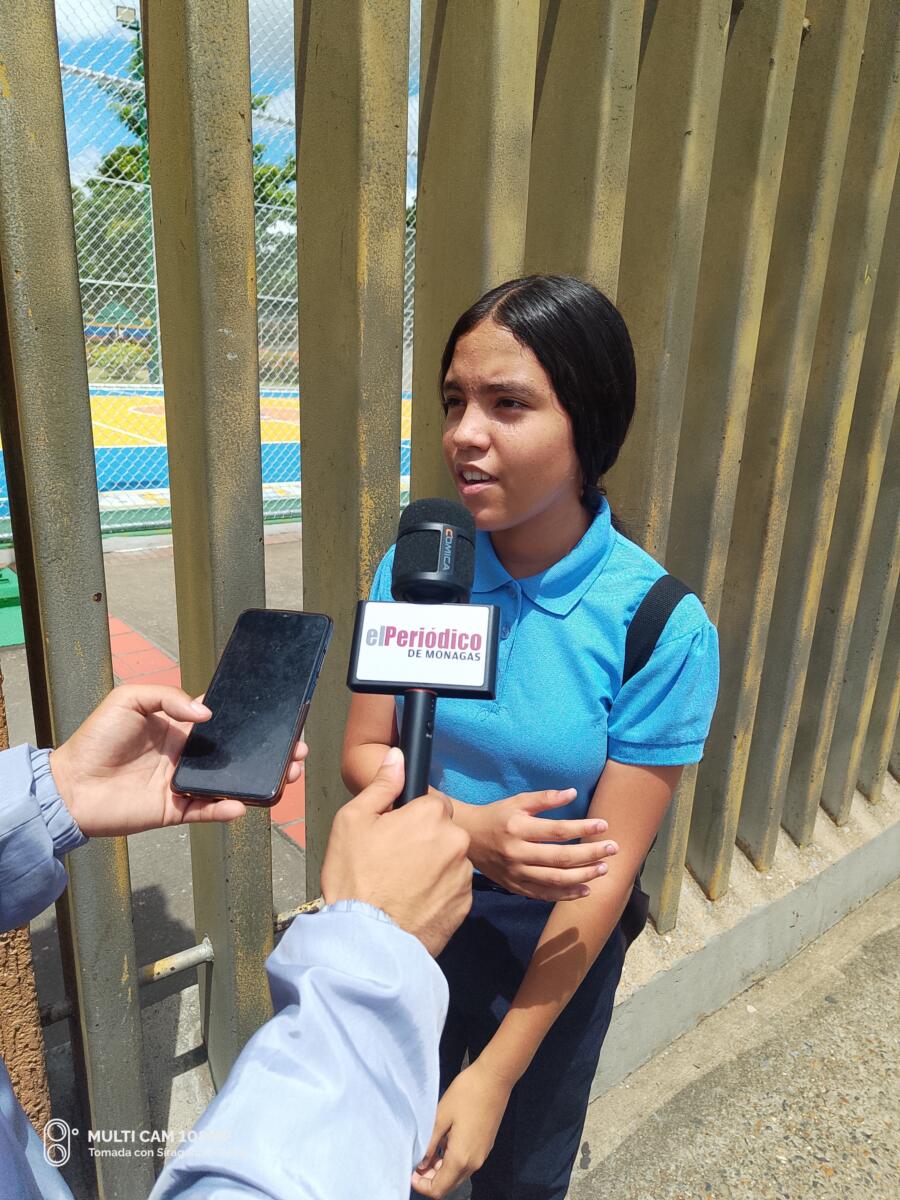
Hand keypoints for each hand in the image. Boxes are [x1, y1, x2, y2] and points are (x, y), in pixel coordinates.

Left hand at [50, 684, 307, 836]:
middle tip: (295, 752)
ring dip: (259, 781)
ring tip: (285, 777)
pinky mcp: (174, 810)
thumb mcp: (129, 699)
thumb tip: (207, 714)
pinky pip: (207, 810)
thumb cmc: (95, 738)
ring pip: (231, 783)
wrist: (69, 786)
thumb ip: (169, 698)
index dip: (251, 721)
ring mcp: (183, 784)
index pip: (224, 722)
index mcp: (179, 727)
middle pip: (237, 754)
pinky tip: (242, 804)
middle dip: (269, 753)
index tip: (279, 720)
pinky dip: (226, 809)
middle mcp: (187, 755)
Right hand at [321, 748, 472, 955]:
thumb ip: (382, 785)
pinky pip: (452, 889)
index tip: (396, 832)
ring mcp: (462, 876)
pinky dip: (437, 893)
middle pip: (444, 831)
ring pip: (450, 860)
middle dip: (425, 841)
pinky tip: (413, 903)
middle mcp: (456, 841)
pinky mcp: (464, 906)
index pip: (433, 802)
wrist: (365, 938)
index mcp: (431, 815)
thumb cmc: (355, 876)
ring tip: (402, 886)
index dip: (413, 815)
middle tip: (395, 861)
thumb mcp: (353, 820)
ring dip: (434, 867)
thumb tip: (397, 756)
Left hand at [411, 1059, 510, 1195]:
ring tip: (428, 1150)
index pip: (439, 1190)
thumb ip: (430, 1144)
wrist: (495, 1079)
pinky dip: (452, 1162)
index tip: (410, 1171)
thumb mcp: (441, 1116)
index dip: (421, 1186)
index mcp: (461, 1158)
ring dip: (441, 1170)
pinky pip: (466, 1164)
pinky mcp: (485, 1146)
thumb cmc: (466, 1094)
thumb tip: (421, 1163)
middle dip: (430, 1179)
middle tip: (416, 1161)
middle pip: (449, 1185)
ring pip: (458, 1175)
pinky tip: (443, 1143)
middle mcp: (474, 1163)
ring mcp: (482, 1155)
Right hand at [461, 789, 618, 900]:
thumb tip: (573, 793)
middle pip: (560, 858)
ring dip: (583, 875)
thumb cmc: (496, 816)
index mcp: (518, 828)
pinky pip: (544, 894)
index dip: (582, 828)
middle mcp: (517, 853)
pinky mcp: (515, 887)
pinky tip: (585, 889)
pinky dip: (566, 894)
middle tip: (612, 849)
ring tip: (603, 869)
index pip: (557, 830)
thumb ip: (545, 798)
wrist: (467, 840)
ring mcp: (516, 873)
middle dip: (590, 854)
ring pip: (555, 879)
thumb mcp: (517, 802)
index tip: (604, 825)